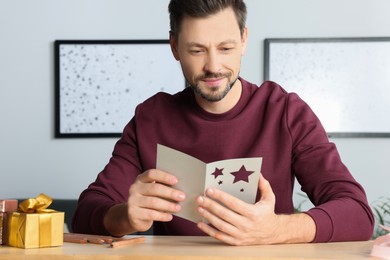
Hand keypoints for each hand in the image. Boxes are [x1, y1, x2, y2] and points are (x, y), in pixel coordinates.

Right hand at [127, 169, 185, 231]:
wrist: (134, 217)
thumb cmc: (149, 201)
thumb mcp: (153, 192)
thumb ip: (163, 188)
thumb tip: (180, 190)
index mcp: (141, 179)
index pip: (152, 174)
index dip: (164, 176)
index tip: (176, 181)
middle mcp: (134, 188)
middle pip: (154, 188)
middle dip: (170, 193)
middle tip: (182, 196)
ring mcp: (132, 201)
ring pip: (153, 202)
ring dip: (168, 205)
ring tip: (178, 208)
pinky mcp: (133, 213)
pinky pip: (150, 214)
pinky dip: (162, 216)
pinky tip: (170, 217)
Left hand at [196, 174, 314, 244]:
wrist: (273, 234)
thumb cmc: (268, 213)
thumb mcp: (269, 198)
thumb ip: (263, 185)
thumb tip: (257, 173)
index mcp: (252, 213)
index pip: (233, 203)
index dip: (220, 196)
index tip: (209, 190)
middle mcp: (246, 225)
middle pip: (224, 214)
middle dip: (210, 205)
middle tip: (200, 198)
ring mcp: (240, 235)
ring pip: (220, 226)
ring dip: (208, 217)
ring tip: (199, 208)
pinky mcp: (236, 242)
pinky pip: (220, 237)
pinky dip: (209, 231)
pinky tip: (201, 223)